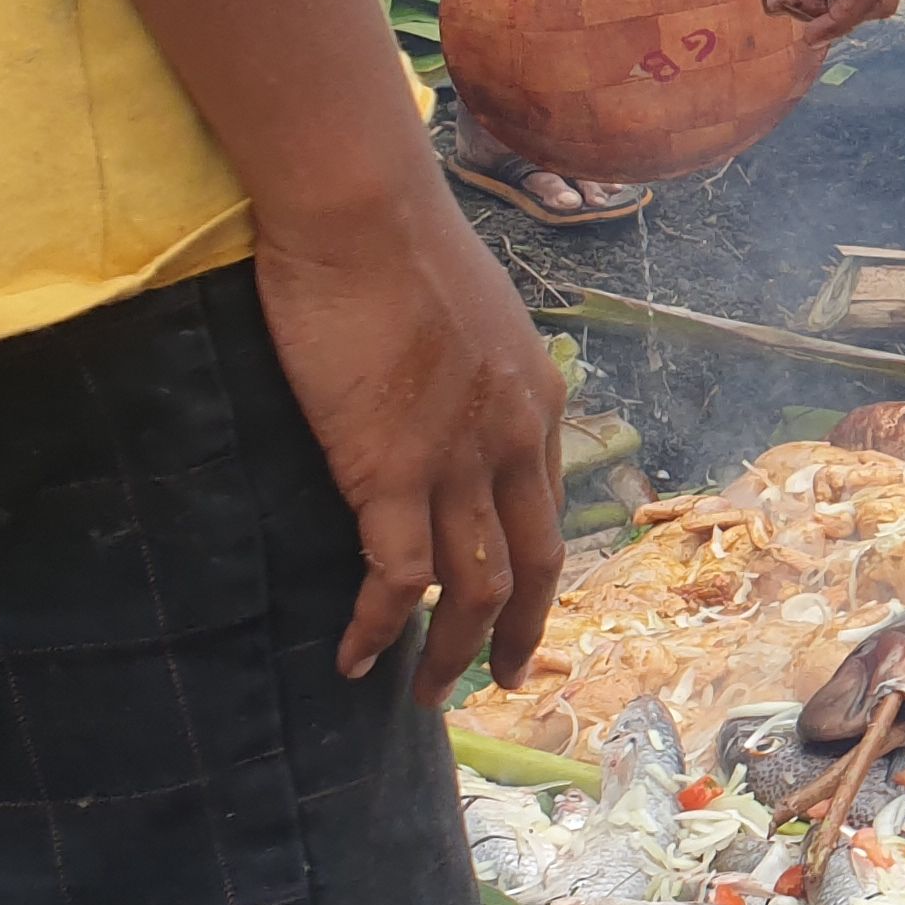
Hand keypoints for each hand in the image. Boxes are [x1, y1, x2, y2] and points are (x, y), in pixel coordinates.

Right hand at [254, 190, 564, 699]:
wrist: (364, 210)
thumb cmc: (399, 240)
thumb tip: (448, 380)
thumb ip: (473, 363)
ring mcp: (457, 462)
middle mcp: (514, 442)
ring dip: (452, 651)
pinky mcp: (390, 472)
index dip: (535, 567)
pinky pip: (397, 577)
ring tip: (426, 694)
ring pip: (472, 587)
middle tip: (505, 680)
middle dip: (520, 633)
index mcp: (539, 401)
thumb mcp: (472, 310)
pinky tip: (355, 660)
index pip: (548, 508)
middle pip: (533, 566)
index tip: (520, 602)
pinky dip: (379, 627)